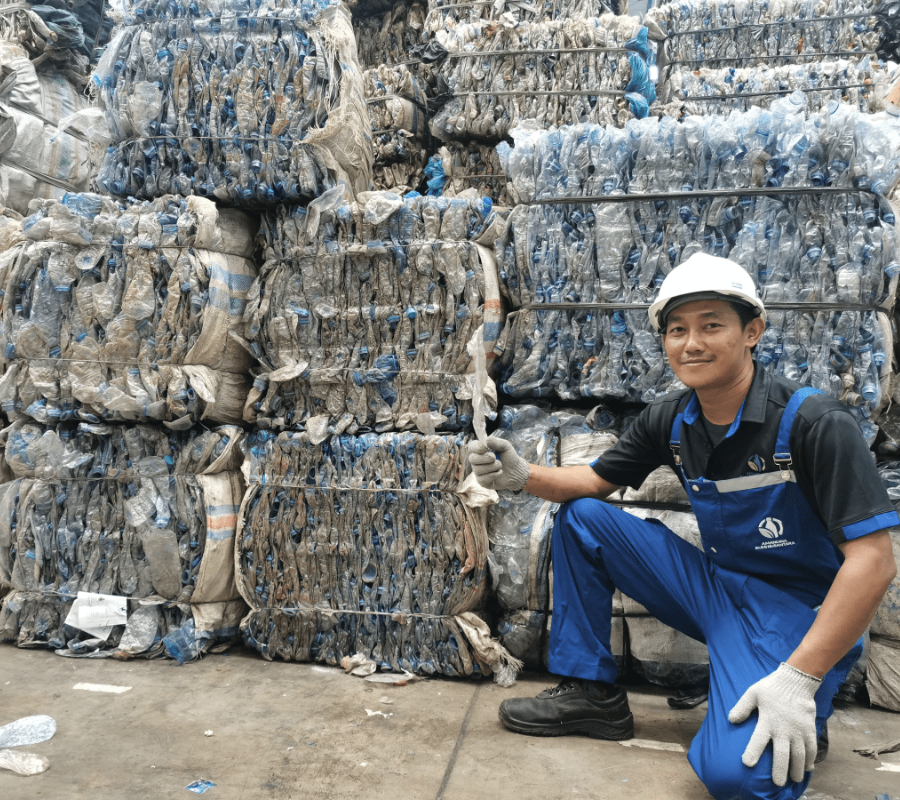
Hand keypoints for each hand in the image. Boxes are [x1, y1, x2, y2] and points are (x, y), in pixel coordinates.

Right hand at [467, 436, 529, 491]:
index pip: (472, 446)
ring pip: (478, 470)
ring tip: (500, 466)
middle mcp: (477, 460)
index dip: (476, 447)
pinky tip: (499, 473)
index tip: (484, 448)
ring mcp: (478, 471)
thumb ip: (496, 442)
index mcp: (481, 450)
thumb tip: (486, 440)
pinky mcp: (482, 482)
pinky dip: (494, 475)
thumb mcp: (505, 446)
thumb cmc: (509, 457)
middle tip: (495, 458)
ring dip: (493, 467)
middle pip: (472, 459)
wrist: (516, 471)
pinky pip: (482, 479)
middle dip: (486, 458)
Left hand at [728, 662, 820, 786]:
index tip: (747, 764)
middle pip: (782, 754)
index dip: (752, 752)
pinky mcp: (809, 730)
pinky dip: (811, 760)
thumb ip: (742, 707)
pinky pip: (812, 748)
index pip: (758, 739)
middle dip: (779, 770)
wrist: (796, 681)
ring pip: (799, 755)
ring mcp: (798, 730)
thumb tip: (731, 720)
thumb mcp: (752, 693)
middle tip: (777, 783)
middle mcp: (783, 729)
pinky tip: (808, 769)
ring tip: (793, 780)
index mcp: (767, 720)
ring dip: (796, 769)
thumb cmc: (771, 688)